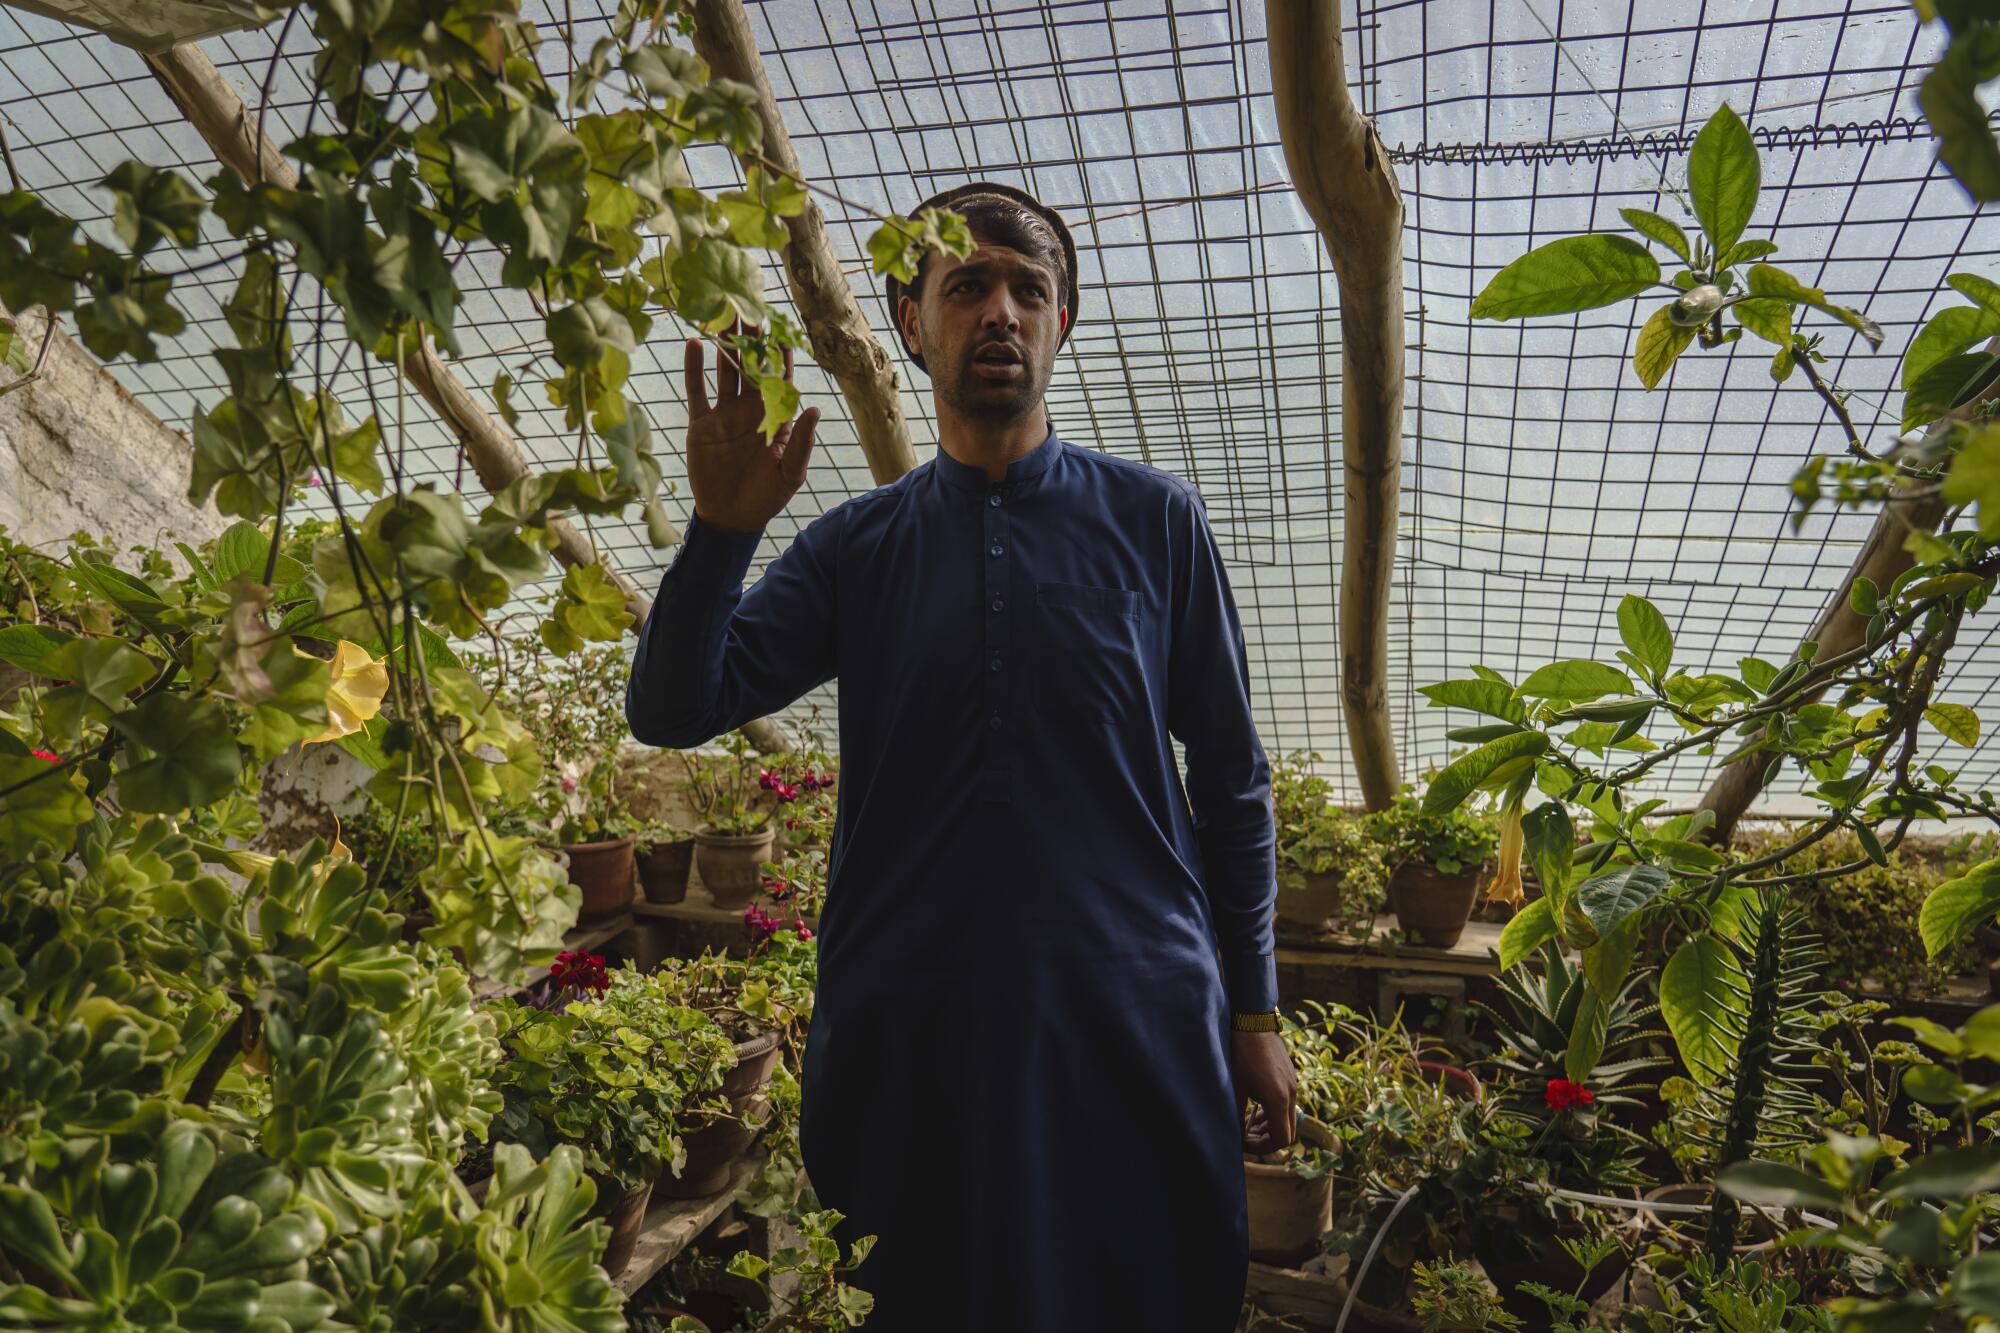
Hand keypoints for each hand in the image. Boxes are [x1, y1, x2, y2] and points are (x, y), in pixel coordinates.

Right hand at [684, 319, 821, 535]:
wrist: (731, 518)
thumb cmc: (767, 497)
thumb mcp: (790, 474)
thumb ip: (801, 442)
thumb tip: (815, 408)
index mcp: (775, 417)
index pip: (779, 378)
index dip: (781, 354)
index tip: (783, 326)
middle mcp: (750, 408)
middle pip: (750, 366)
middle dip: (751, 339)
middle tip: (749, 305)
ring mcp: (724, 413)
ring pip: (724, 371)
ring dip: (723, 346)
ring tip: (722, 315)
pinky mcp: (701, 423)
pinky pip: (696, 391)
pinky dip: (694, 368)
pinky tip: (693, 343)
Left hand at [1233, 1028, 1297, 1153]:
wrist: (1253, 1023)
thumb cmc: (1241, 1053)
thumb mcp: (1236, 1086)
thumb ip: (1238, 1114)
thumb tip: (1236, 1136)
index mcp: (1278, 1100)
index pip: (1280, 1140)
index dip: (1261, 1148)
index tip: (1243, 1142)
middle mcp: (1291, 1095)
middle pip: (1288, 1133)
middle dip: (1267, 1140)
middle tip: (1245, 1136)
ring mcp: (1294, 1086)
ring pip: (1288, 1119)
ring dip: (1270, 1126)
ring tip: (1248, 1122)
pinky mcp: (1291, 1078)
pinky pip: (1287, 1104)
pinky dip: (1274, 1112)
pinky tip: (1255, 1105)